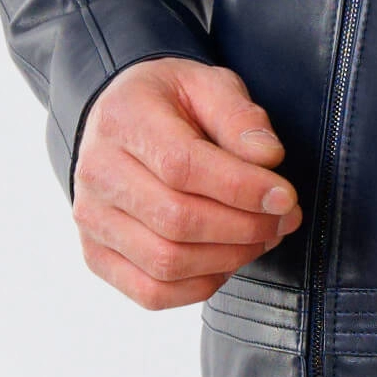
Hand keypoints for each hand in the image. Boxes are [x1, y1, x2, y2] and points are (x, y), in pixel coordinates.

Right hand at [71, 57, 302, 309]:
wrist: (120, 121)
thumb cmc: (169, 103)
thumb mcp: (207, 84)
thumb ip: (239, 116)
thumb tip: (268, 157)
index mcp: (123, 119)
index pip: (182, 166)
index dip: (241, 188)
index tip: (285, 196)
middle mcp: (97, 173)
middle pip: (177, 219)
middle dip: (245, 226)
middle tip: (283, 218)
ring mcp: (91, 220)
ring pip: (166, 262)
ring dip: (229, 258)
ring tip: (262, 237)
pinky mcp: (96, 255)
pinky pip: (151, 292)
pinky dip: (200, 286)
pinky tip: (226, 259)